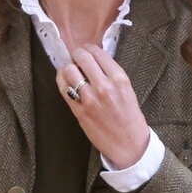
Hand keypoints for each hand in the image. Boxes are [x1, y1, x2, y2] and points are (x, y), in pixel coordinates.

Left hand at [57, 45, 149, 167]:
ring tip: (70, 69)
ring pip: (69, 70)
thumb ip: (112, 75)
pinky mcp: (79, 110)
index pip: (99, 53)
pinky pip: (63, 88)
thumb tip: (94, 59)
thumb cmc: (130, 118)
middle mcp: (104, 86)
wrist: (129, 145)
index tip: (87, 49)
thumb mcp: (127, 91)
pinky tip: (64, 79)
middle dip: (77, 54)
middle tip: (76, 56)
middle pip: (82, 57)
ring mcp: (90, 99)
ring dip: (68, 67)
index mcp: (120, 80)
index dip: (89, 48)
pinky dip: (61, 80)